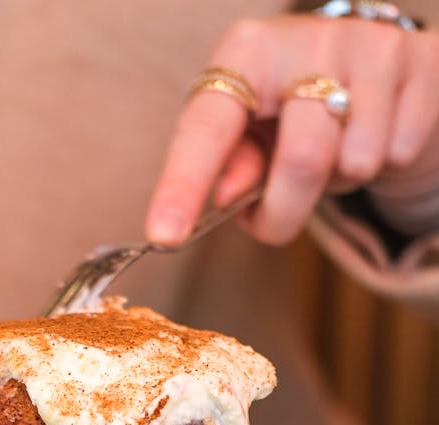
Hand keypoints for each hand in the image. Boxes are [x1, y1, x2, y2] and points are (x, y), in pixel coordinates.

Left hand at [145, 14, 438, 246]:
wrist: (379, 72)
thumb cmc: (294, 114)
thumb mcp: (252, 138)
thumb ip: (231, 169)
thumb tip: (223, 197)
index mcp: (245, 54)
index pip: (207, 128)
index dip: (183, 185)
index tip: (162, 235)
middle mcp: (305, 36)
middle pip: (302, 159)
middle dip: (288, 211)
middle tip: (278, 218)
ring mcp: (368, 44)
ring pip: (356, 160)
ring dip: (341, 181)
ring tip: (334, 153)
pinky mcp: (417, 60)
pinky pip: (396, 151)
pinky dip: (381, 164)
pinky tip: (372, 135)